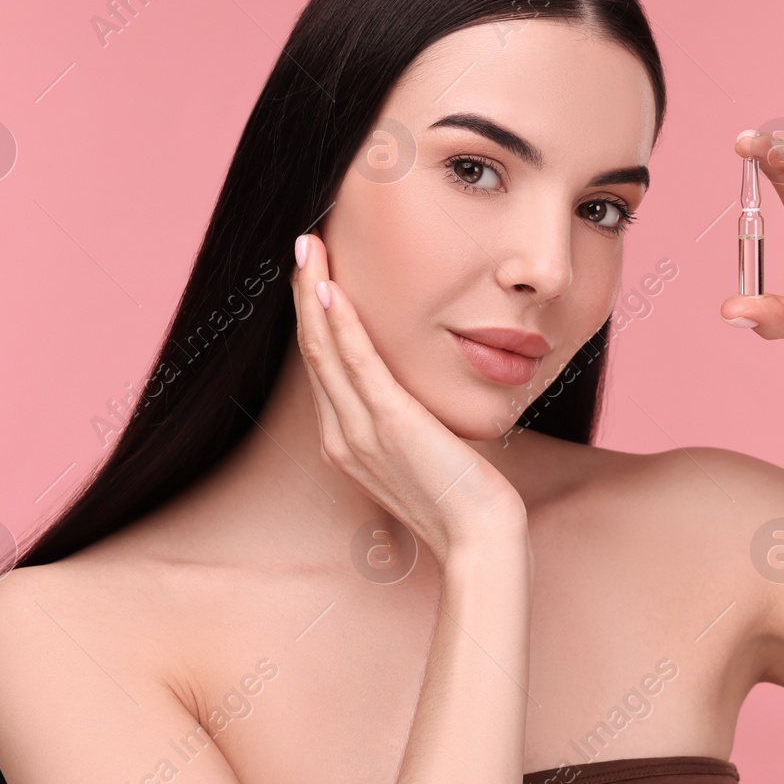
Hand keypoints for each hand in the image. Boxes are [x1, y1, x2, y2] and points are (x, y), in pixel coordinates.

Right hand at [290, 233, 528, 566]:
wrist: (479, 539)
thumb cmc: (462, 498)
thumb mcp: (423, 453)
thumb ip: (406, 423)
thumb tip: (416, 395)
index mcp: (345, 443)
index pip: (323, 367)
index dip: (315, 316)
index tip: (316, 272)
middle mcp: (340, 436)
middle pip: (313, 350)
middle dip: (304, 293)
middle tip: (304, 244)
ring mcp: (359, 431)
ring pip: (323, 349)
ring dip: (312, 292)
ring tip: (309, 247)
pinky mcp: (389, 424)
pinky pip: (355, 362)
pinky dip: (339, 322)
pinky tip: (330, 287)